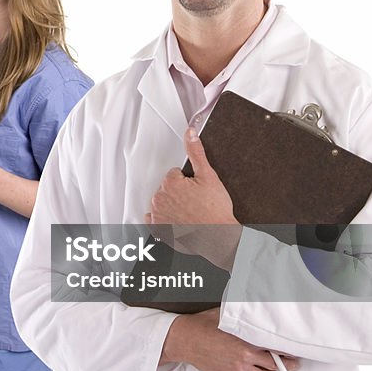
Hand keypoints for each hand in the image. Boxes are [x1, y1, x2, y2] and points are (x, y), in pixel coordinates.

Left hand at [146, 128, 239, 268]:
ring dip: (172, 206)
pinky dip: (163, 220)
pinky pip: (154, 220)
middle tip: (196, 203)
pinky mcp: (158, 229)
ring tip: (190, 214)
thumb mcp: (209, 176)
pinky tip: (176, 222)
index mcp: (169, 183)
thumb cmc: (215, 211)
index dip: (188, 182)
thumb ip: (196, 153)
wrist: (217, 237)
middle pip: (167, 189)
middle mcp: (159, 198)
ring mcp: (157, 215)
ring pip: (162, 203)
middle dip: (180, 193)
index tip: (197, 191)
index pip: (175, 175)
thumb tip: (190, 133)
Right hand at [161, 307, 300, 370]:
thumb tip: (256, 306)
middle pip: (278, 363)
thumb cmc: (203, 325)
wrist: (185, 340)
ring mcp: (240, 366)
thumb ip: (243, 314)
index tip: (296, 347)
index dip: (289, 348)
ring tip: (278, 366)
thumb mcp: (225, 314)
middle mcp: (246, 353)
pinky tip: (260, 369)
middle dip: (289, 364)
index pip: (277, 345)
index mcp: (247, 336)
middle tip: (295, 363)